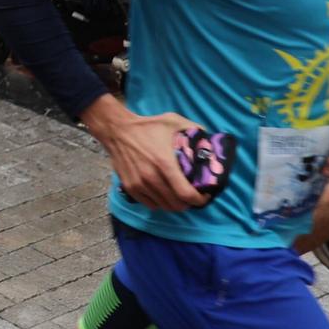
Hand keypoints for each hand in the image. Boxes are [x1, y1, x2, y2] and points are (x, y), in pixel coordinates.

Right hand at [90, 107, 205, 211]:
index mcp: (165, 164)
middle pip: (176, 205)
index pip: (186, 194)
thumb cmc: (147, 126)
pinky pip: (150, 205)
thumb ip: (195, 130)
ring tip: (178, 196)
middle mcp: (151, 178)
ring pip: (163, 207)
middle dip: (188, 203)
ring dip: (174, 204)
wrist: (117, 130)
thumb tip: (212, 142)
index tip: (205, 196)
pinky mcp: (130, 187)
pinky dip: (159, 203)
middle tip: (192, 195)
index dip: (199, 200)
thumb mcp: (174, 122)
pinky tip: (163, 194)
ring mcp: (139, 184)